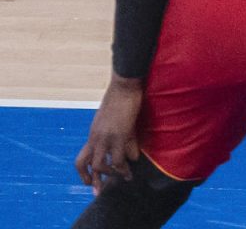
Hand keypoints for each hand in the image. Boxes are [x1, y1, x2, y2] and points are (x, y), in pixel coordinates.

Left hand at [75, 77, 142, 195]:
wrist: (124, 85)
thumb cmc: (120, 97)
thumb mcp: (113, 119)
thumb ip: (117, 134)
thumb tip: (127, 149)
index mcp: (93, 135)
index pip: (81, 159)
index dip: (84, 174)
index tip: (90, 182)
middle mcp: (96, 138)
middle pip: (89, 165)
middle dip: (94, 181)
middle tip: (100, 191)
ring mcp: (107, 137)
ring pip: (104, 165)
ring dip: (114, 174)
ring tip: (125, 177)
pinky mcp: (121, 134)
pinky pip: (120, 156)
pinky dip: (126, 164)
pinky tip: (133, 166)